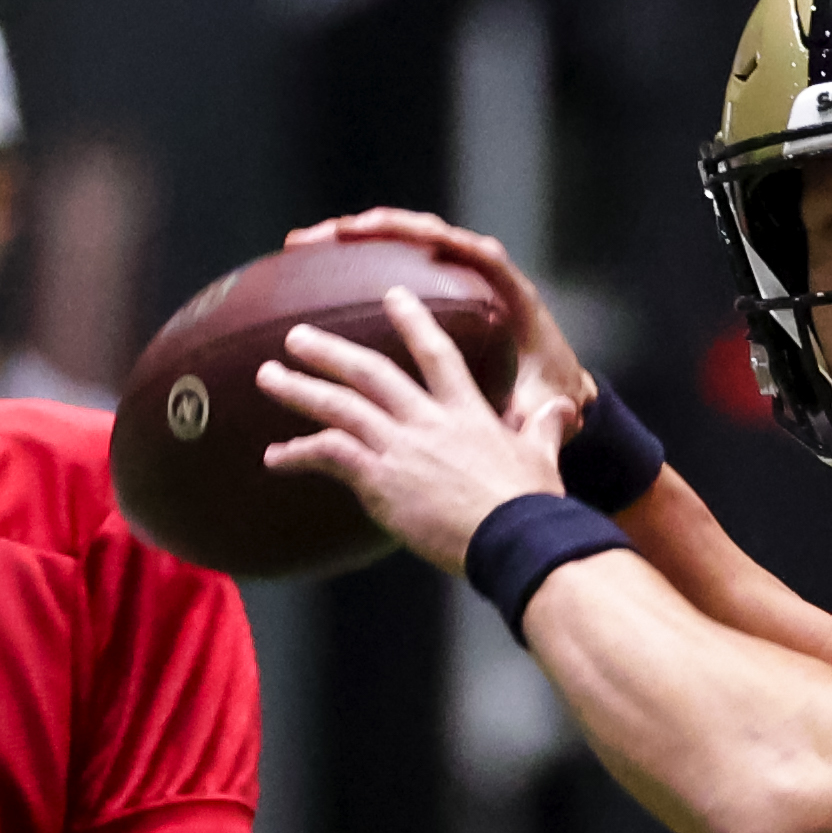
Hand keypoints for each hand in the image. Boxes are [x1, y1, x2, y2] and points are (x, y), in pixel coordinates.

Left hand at [257, 287, 576, 572]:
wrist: (515, 537)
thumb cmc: (533, 505)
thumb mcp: (541, 457)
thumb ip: (544, 427)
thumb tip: (563, 408)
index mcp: (467, 412)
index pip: (436, 354)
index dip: (413, 321)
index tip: (392, 295)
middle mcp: (428, 421)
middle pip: (370, 371)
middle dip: (330, 350)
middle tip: (296, 335)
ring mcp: (401, 447)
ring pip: (339, 405)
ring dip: (299, 388)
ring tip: (268, 375)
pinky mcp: (381, 479)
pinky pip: (328, 456)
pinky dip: (297, 453)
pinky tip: (273, 458)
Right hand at [288, 208, 597, 430]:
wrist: (554, 387)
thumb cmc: (547, 390)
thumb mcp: (541, 403)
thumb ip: (537, 410)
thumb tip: (543, 419)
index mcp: (511, 294)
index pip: (477, 254)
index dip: (443, 242)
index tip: (403, 238)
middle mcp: (479, 273)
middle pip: (424, 235)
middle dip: (374, 230)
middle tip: (325, 236)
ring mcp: (452, 277)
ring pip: (399, 243)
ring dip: (350, 238)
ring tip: (301, 244)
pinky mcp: (434, 292)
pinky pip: (390, 263)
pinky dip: (352, 261)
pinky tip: (309, 267)